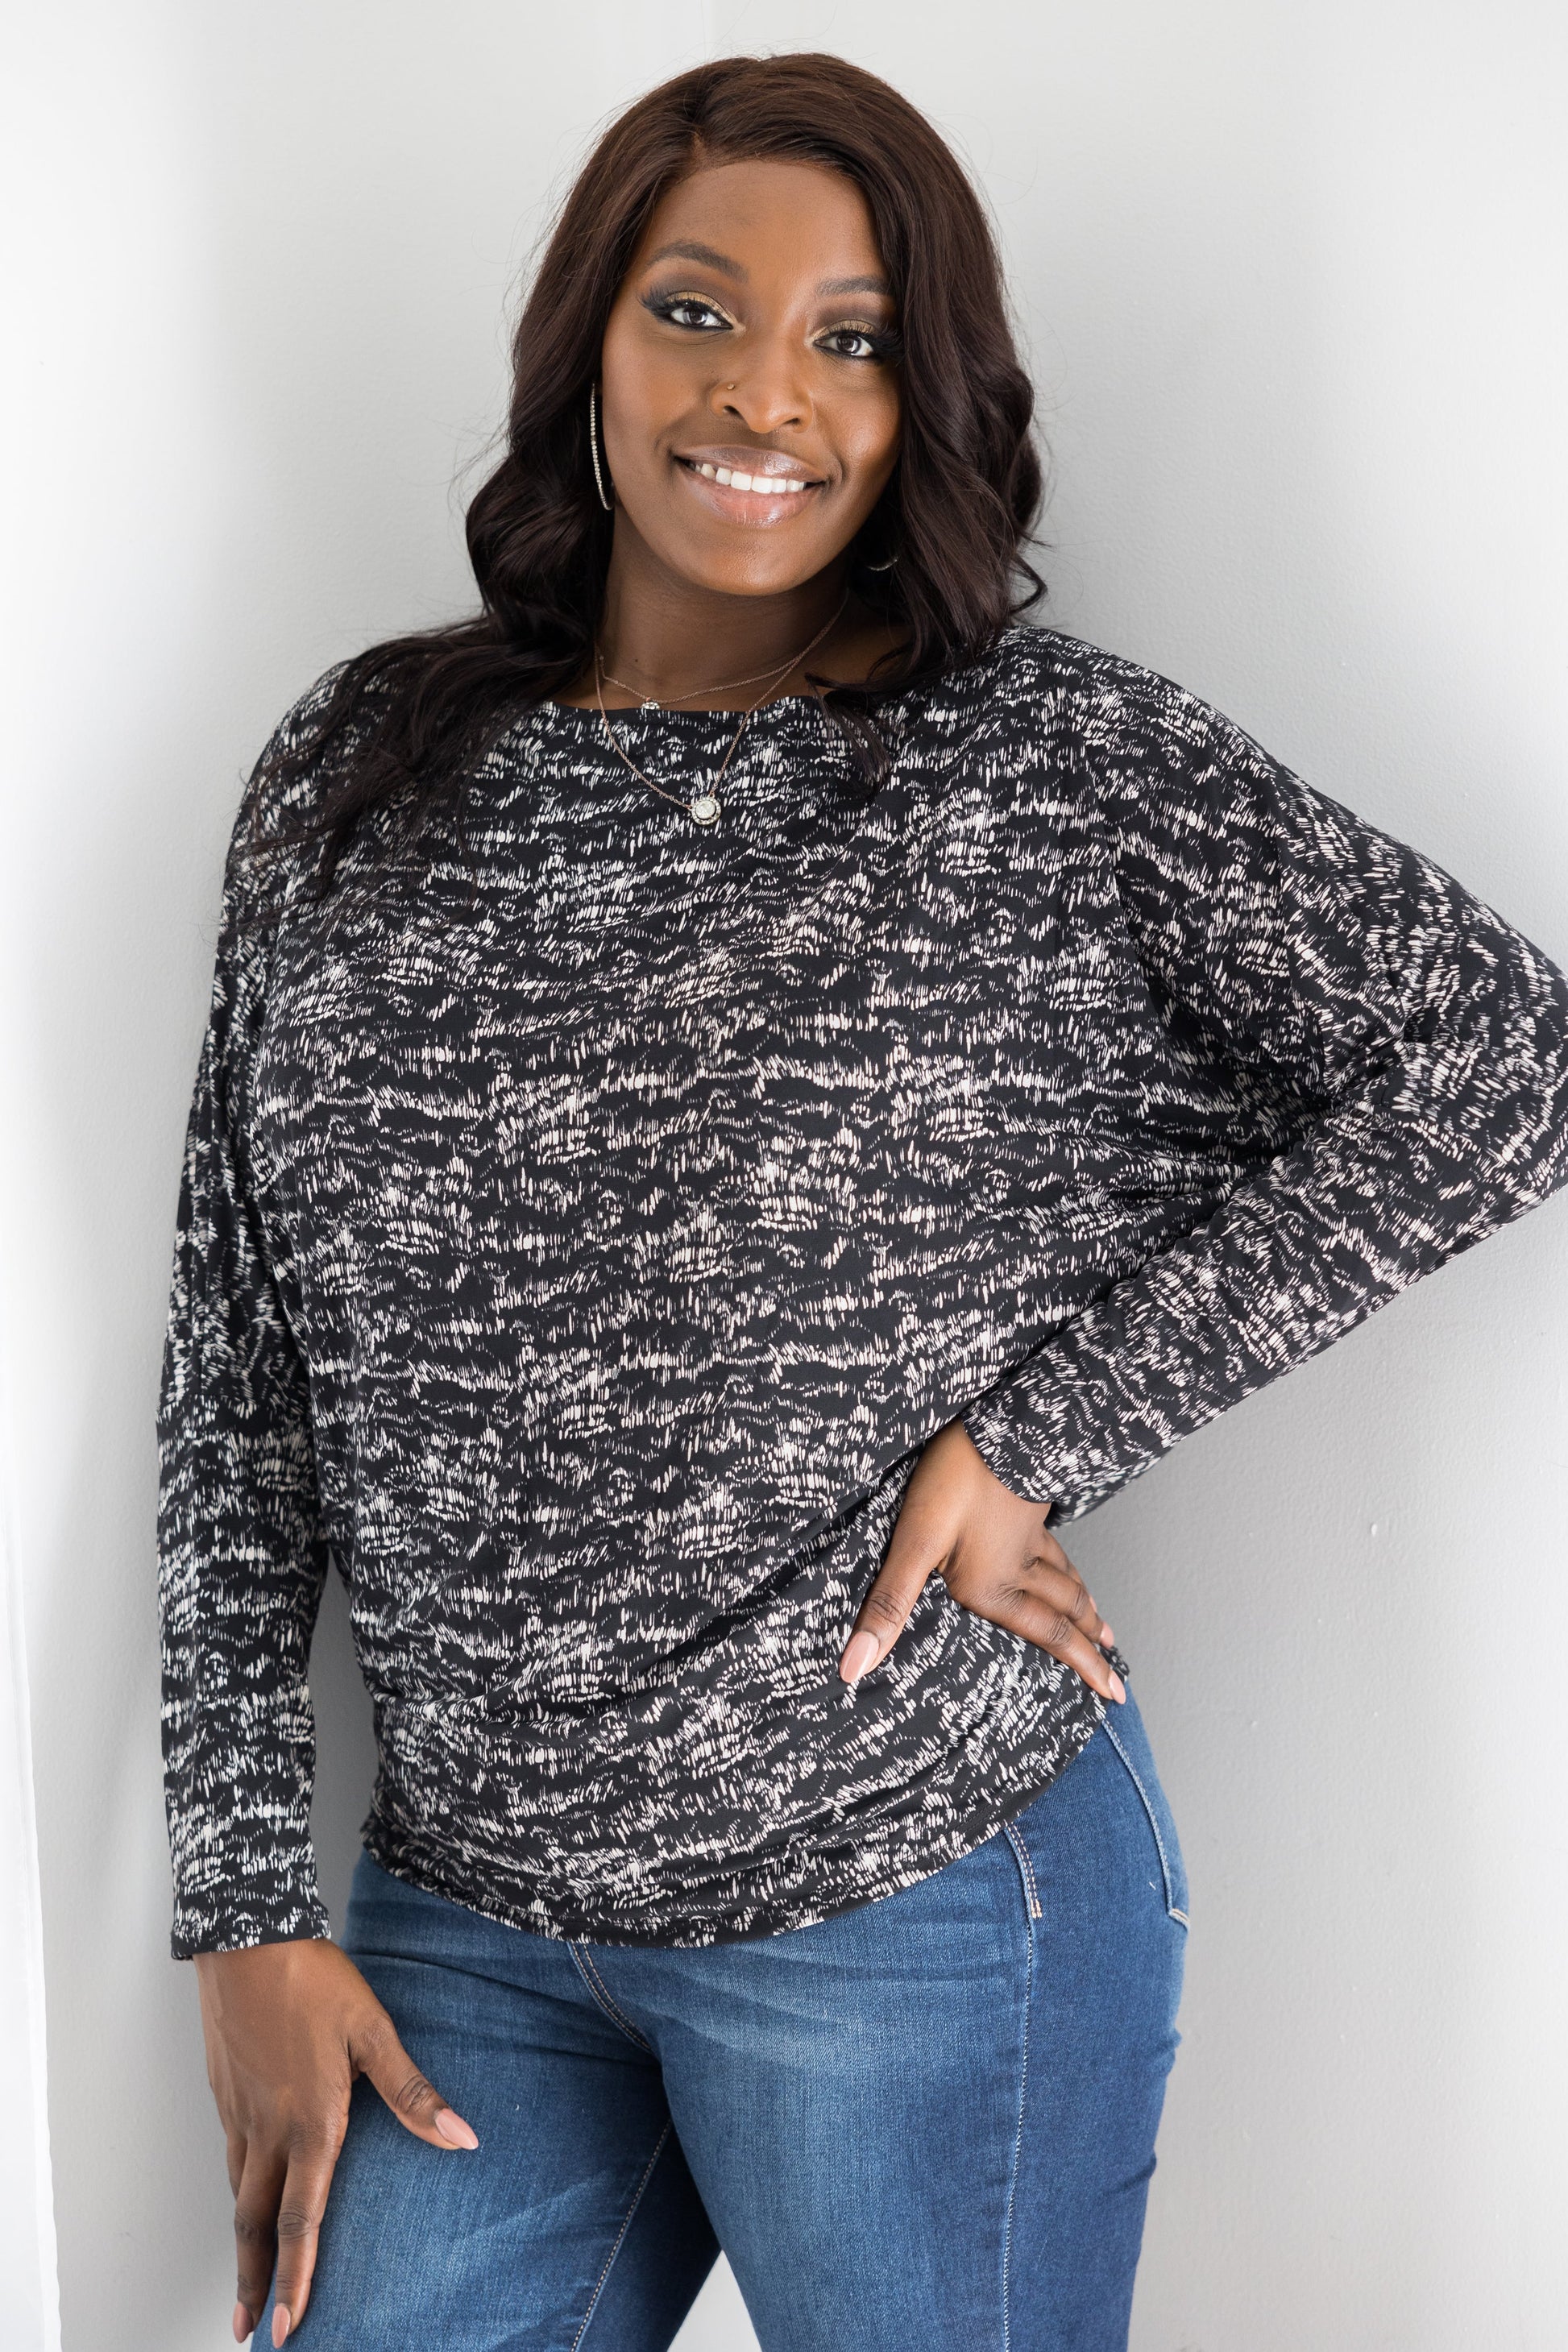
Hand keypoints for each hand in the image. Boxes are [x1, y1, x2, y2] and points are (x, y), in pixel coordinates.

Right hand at [194, 1935, 478, 2345]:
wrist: (247, 1938)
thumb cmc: (313, 1981)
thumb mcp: (373, 2032)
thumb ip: (413, 2092)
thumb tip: (462, 2138)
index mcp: (310, 2122)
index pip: (303, 2218)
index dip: (297, 2276)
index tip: (289, 2324)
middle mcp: (268, 2129)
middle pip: (256, 2225)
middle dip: (254, 2282)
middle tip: (249, 2330)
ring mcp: (240, 2113)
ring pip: (238, 2195)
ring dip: (242, 2245)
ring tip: (245, 2280)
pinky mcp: (224, 2094)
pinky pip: (230, 2159)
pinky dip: (236, 2195)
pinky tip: (243, 2198)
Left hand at [837, 1418, 1124, 1702]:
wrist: (996, 1424)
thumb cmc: (952, 1483)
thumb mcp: (913, 1545)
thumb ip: (889, 1605)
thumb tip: (855, 1667)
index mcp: (993, 1588)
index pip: (1049, 1637)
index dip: (1084, 1666)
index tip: (1115, 1696)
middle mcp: (1018, 1569)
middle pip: (1065, 1613)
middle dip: (1091, 1645)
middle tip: (1115, 1671)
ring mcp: (1029, 1537)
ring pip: (1066, 1579)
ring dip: (1085, 1607)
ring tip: (1103, 1627)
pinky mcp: (1029, 1506)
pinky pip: (1057, 1547)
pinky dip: (1070, 1566)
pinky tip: (1066, 1563)